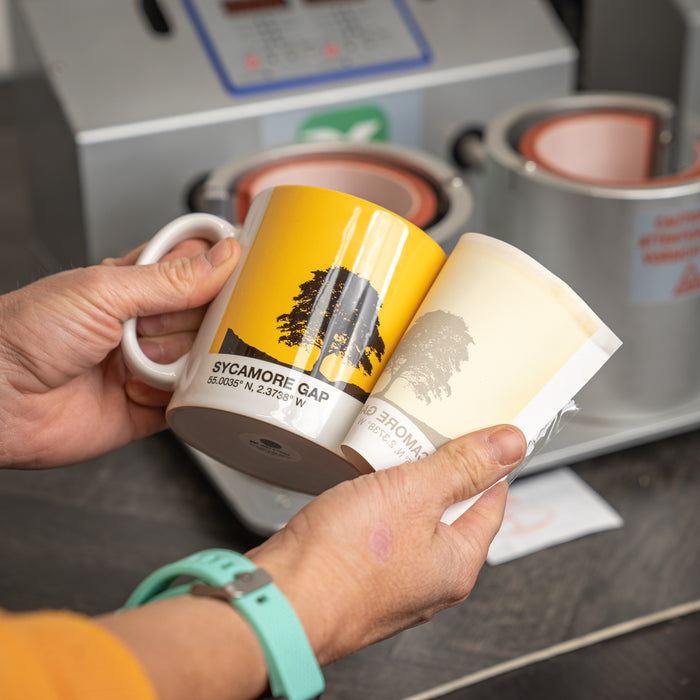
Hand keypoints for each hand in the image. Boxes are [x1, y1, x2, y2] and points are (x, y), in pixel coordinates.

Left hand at [0, 237, 239, 467]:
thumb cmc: (25, 334)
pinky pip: (192, 402)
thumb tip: (223, 257)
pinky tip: (145, 390)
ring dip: (173, 362)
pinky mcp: (150, 407)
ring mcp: (151, 365)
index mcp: (135, 283)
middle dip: (191, 322)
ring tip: (133, 362)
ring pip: (204, 359)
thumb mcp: (104, 290)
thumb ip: (171, 279)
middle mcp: (147, 323)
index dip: (221, 267)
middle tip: (155, 325)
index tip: (242, 270)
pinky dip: (179, 398)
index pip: (197, 266)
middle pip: (209, 316)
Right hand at [248, 424, 525, 664]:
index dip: (490, 463)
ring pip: (411, 517)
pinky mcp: (360, 574)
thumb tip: (510, 446)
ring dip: (403, 485)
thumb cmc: (342, 563)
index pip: (492, 502)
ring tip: (389, 457)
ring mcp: (394, 579)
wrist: (279, 599)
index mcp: (457, 564)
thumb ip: (464, 467)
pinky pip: (381, 529)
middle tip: (427, 436)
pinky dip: (375, 503)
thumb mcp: (414, 494)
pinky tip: (359, 487)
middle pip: (450, 509)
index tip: (483, 435)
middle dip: (440, 470)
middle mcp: (429, 578)